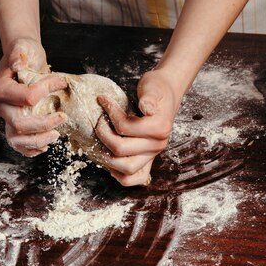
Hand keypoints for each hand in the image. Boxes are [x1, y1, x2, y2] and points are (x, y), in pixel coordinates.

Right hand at [0, 38, 67, 156]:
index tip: (62, 82)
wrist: (24, 60)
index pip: (26, 97)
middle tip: (63, 117)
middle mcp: (1, 106)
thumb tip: (18, 64)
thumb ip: (19, 54)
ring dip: (37, 141)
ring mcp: (7, 117)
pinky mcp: (15, 124)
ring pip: (17, 139)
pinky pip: (19, 144)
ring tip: (56, 136)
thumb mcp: (23, 47)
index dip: (46, 90)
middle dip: (43, 123)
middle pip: (19, 123)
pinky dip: (31, 149)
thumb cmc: (24, 53)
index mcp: (0, 89)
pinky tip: (46, 145)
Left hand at [96, 68, 180, 185]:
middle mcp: (158, 145)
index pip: (124, 128)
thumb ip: (149, 98)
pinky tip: (110, 162)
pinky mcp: (147, 159)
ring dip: (107, 156)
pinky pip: (135, 178)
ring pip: (126, 169)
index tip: (103, 100)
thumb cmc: (157, 88)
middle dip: (103, 134)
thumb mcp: (152, 87)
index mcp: (160, 128)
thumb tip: (146, 109)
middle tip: (98, 120)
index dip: (110, 113)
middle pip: (121, 149)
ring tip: (100, 139)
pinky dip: (119, 175)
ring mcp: (152, 154)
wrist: (167, 91)